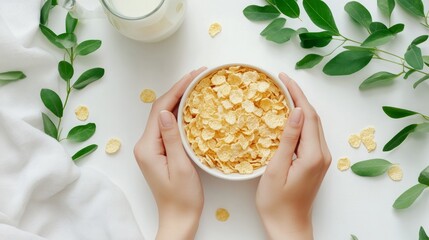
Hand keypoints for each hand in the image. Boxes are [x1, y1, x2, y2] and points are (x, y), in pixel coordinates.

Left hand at [134, 67, 206, 239]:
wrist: (178, 217)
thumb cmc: (182, 197)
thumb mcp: (180, 167)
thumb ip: (172, 138)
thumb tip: (168, 111)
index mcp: (148, 146)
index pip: (160, 110)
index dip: (177, 90)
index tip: (194, 76)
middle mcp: (146, 144)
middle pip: (161, 109)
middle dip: (178, 90)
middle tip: (199, 76)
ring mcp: (152, 148)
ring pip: (164, 116)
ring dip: (179, 100)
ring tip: (197, 86)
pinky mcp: (159, 151)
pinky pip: (168, 126)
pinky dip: (180, 114)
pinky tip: (192, 107)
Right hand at [256, 73, 331, 239]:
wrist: (287, 225)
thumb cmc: (276, 202)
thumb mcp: (277, 168)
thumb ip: (288, 139)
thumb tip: (296, 111)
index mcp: (313, 155)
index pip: (307, 115)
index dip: (296, 94)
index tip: (283, 78)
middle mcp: (322, 155)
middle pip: (313, 117)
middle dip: (299, 96)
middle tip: (282, 81)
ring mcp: (321, 159)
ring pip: (313, 125)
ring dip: (300, 107)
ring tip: (284, 93)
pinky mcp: (316, 163)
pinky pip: (310, 135)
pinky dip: (300, 121)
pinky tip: (289, 116)